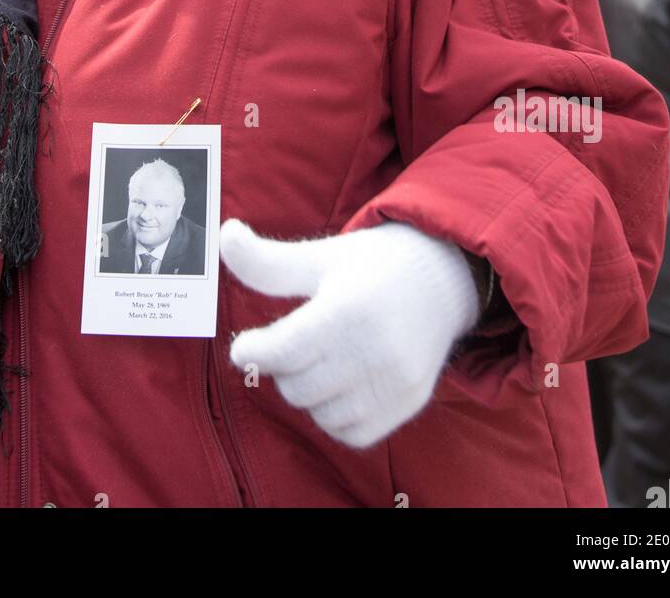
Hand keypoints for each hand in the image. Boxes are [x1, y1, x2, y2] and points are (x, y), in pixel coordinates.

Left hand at [220, 218, 480, 448]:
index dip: (254, 352)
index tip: (246, 346)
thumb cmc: (372, 266)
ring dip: (308, 392)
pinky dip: (335, 416)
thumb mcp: (320, 257)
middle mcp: (375, 349)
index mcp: (347, 309)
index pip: (284, 351)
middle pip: (296, 386)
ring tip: (319, 360)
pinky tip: (339, 384)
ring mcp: (396, 380)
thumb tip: (226, 235)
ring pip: (320, 413)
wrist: (443, 277)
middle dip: (282, 368)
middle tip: (291, 344)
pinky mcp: (409, 402)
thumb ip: (268, 260)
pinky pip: (352, 433)